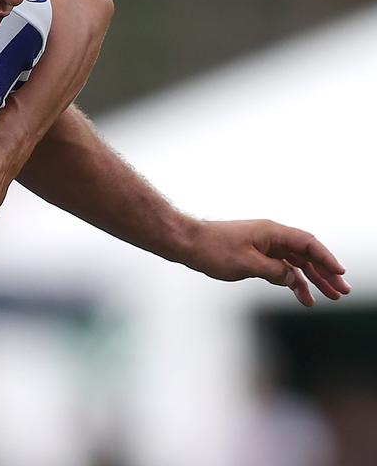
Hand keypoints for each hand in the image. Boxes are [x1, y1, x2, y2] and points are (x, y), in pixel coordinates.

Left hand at [183, 219, 350, 305]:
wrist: (186, 243)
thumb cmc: (213, 250)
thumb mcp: (247, 264)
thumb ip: (274, 272)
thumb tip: (292, 279)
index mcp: (272, 232)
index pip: (308, 244)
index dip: (326, 258)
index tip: (340, 274)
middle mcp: (271, 236)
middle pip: (306, 254)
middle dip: (325, 273)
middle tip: (341, 292)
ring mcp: (263, 245)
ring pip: (295, 262)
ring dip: (311, 279)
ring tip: (328, 297)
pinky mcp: (255, 254)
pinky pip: (280, 268)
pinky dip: (291, 281)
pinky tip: (302, 296)